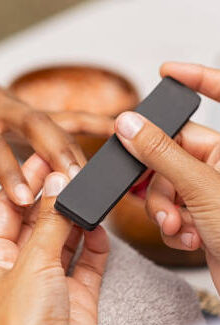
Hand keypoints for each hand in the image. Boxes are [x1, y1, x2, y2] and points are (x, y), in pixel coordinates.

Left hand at [0, 59, 113, 225]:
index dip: (7, 171)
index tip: (23, 198)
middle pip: (33, 124)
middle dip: (56, 152)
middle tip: (74, 180)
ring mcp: (17, 105)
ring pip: (53, 122)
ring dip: (74, 147)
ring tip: (92, 175)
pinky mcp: (30, 109)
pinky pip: (62, 113)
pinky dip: (88, 120)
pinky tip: (111, 127)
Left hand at [0, 154, 108, 324]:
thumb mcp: (34, 263)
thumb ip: (50, 221)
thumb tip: (58, 182)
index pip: (8, 207)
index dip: (23, 182)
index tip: (42, 158)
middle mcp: (20, 264)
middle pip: (38, 219)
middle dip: (53, 196)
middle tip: (70, 170)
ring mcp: (49, 277)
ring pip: (64, 236)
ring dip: (75, 217)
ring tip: (86, 194)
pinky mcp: (75, 290)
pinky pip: (86, 258)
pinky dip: (94, 243)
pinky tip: (97, 229)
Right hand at [114, 62, 219, 292]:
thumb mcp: (200, 188)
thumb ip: (160, 153)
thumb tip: (130, 125)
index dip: (197, 79)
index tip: (169, 72)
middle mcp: (218, 166)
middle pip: (171, 152)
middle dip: (160, 178)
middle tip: (160, 193)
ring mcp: (205, 189)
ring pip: (164, 182)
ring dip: (163, 206)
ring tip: (176, 225)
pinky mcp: (195, 212)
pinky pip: (168, 204)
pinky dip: (169, 221)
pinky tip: (184, 235)